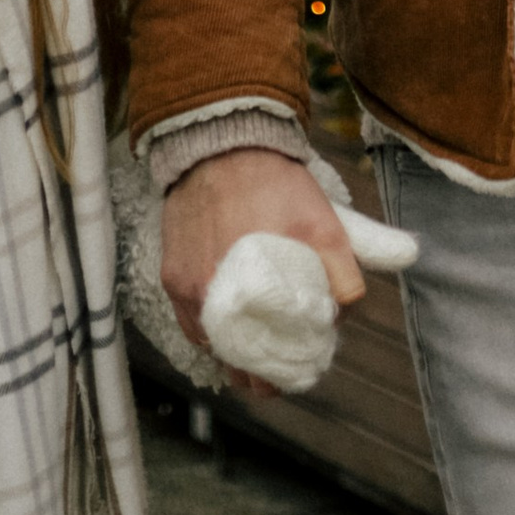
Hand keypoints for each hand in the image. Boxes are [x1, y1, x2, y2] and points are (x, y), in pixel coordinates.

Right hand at [161, 150, 363, 393]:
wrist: (221, 144)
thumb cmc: (274, 184)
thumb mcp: (325, 223)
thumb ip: (343, 274)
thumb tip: (342, 315)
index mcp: (252, 293)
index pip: (270, 359)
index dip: (289, 369)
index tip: (303, 367)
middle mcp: (211, 300)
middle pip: (238, 361)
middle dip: (262, 370)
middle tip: (281, 368)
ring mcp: (186, 291)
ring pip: (212, 346)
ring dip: (234, 355)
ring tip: (257, 354)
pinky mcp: (171, 277)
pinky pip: (192, 324)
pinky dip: (211, 334)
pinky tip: (229, 330)